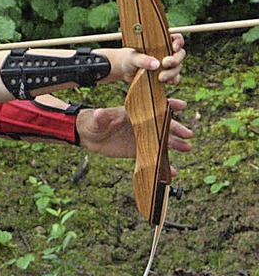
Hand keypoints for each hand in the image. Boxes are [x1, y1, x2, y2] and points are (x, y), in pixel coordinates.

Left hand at [77, 98, 192, 170]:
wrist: (88, 136)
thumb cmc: (92, 122)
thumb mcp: (96, 119)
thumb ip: (101, 117)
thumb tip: (101, 113)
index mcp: (133, 113)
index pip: (152, 107)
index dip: (168, 105)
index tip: (182, 105)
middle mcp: (140, 124)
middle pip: (161, 125)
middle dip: (176, 128)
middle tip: (188, 134)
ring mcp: (140, 138)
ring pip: (160, 141)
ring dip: (174, 144)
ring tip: (187, 148)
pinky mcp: (136, 151)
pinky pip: (151, 157)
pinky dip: (161, 163)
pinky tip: (172, 170)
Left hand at [99, 33, 185, 84]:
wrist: (123, 70)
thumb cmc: (128, 58)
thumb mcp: (132, 57)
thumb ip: (143, 59)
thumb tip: (156, 64)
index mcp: (161, 42)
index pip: (176, 38)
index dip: (178, 42)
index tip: (173, 47)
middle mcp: (167, 52)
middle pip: (180, 54)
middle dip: (175, 59)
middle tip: (165, 63)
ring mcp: (167, 64)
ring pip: (178, 67)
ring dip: (172, 72)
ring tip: (160, 77)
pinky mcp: (165, 75)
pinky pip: (175, 78)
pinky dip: (173, 80)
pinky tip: (168, 82)